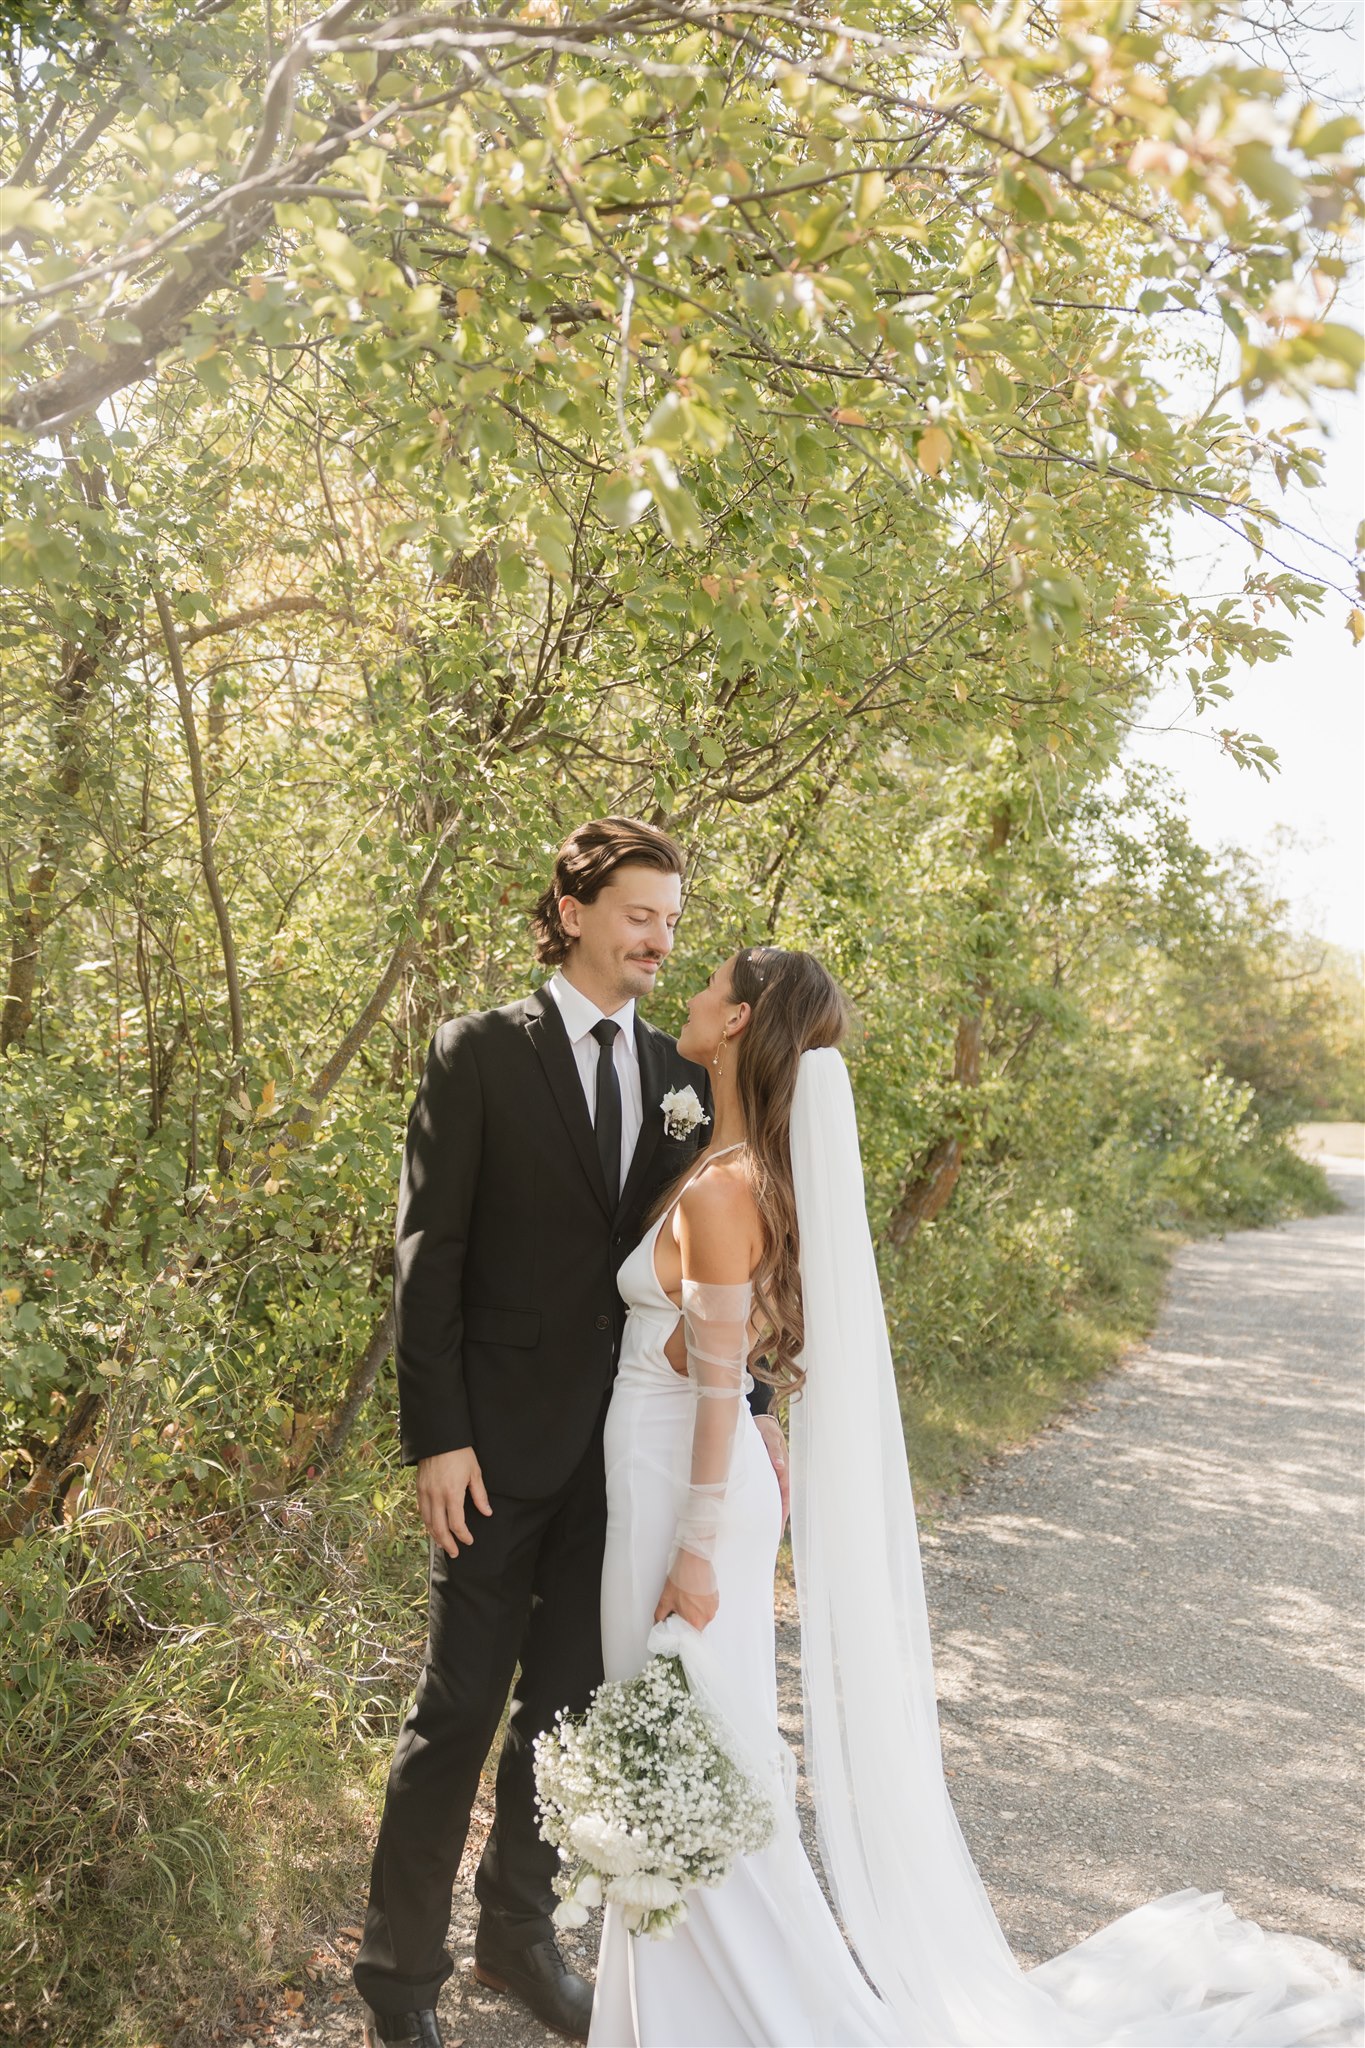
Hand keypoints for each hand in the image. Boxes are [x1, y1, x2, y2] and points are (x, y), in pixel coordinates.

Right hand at [417, 1446, 491, 1557]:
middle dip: (447, 1543)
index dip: (463, 1536)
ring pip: (428, 1522)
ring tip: (443, 1545)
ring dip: (435, 1536)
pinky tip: (432, 1528)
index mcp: (452, 1493)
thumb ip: (480, 1495)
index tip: (469, 1541)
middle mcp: (435, 1496)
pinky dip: (427, 1523)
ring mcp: (425, 1493)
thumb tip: (487, 1513)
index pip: (456, 1524)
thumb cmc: (460, 1453)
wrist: (439, 1437)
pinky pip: (422, 1512)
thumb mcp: (475, 1472)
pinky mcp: (418, 1488)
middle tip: (455, 1553)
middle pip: (439, 1528)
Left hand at [654, 1546, 718, 1630]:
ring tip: (687, 1599)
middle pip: (697, 1626)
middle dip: (688, 1621)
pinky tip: (694, 1594)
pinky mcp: (716, 1597)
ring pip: (703, 1615)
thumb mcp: (665, 1600)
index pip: (691, 1637)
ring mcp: (713, 1606)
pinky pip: (708, 1606)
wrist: (693, 1561)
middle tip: (680, 1610)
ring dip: (695, 1611)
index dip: (683, 1634)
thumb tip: (657, 1623)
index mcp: (696, 1621)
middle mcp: (708, 1616)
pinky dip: (701, 1603)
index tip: (678, 1629)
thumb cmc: (681, 1579)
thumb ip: (660, 1616)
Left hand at [754, 1414, 789, 1528]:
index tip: (777, 1529)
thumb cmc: (765, 1429)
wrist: (761, 1420)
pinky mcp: (767, 1473)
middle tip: (772, 1538)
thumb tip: (780, 1466)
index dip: (782, 1514)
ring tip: (764, 1531)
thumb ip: (775, 1451)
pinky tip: (757, 1512)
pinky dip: (764, 1502)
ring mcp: (774, 1474)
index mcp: (784, 1469)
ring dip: (771, 1513)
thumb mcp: (770, 1437)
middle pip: (780, 1502)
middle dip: (777, 1520)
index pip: (785, 1497)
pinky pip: (767, 1491)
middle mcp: (780, 1474)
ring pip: (774, 1498)